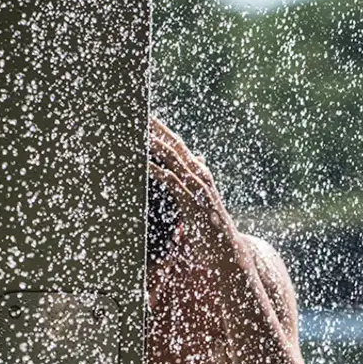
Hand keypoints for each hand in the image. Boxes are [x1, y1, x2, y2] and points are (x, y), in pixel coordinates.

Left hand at [147, 117, 238, 270]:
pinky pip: (172, 181)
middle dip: (155, 127)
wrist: (227, 253)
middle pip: (174, 144)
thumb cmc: (209, 230)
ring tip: (135, 128)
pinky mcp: (193, 202)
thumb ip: (192, 181)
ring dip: (153, 142)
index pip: (176, 145)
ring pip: (172, 157)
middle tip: (136, 110)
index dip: (160, 128)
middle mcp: (199, 175)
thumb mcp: (198, 202)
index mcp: (198, 173)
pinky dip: (155, 169)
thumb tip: (196, 160)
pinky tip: (141, 162)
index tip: (143, 114)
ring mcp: (198, 187)